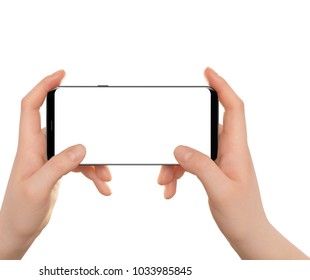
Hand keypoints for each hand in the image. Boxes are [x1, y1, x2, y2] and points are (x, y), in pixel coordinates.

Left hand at [0, 70, 111, 258]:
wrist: (18, 229)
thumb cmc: (19, 210)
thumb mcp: (38, 188)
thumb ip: (58, 166)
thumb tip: (81, 147)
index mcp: (28, 146)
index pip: (31, 106)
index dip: (43, 86)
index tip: (61, 75)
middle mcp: (39, 147)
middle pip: (64, 125)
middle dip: (86, 131)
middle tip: (102, 134)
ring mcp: (49, 158)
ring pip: (77, 148)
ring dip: (94, 160)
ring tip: (106, 177)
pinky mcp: (58, 169)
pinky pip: (80, 164)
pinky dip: (92, 173)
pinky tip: (102, 186)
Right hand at [158, 67, 307, 258]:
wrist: (248, 234)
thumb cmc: (242, 215)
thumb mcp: (220, 190)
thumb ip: (200, 166)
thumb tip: (179, 148)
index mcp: (236, 149)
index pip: (234, 108)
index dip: (222, 87)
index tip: (207, 73)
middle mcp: (228, 150)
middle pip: (202, 128)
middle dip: (179, 139)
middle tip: (165, 153)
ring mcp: (219, 160)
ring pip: (191, 148)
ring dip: (174, 163)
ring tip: (165, 182)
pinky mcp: (211, 170)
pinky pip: (189, 163)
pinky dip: (177, 173)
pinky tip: (170, 188)